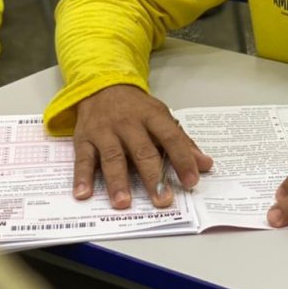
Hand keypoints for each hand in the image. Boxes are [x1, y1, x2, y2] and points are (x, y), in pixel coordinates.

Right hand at [72, 84, 212, 208]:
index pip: (171, 138)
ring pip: (112, 157)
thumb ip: (182, 143)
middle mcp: (129, 123)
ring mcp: (105, 131)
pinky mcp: (84, 139)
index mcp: (152, 116)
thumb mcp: (161, 117)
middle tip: (162, 200)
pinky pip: (82, 159)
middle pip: (142, 151)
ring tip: (124, 203)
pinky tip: (83, 194)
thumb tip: (205, 164)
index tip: (191, 181)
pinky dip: (81, 177)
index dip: (183, 160)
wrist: (102, 85)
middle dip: (153, 177)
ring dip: (117, 181)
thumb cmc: (136, 108)